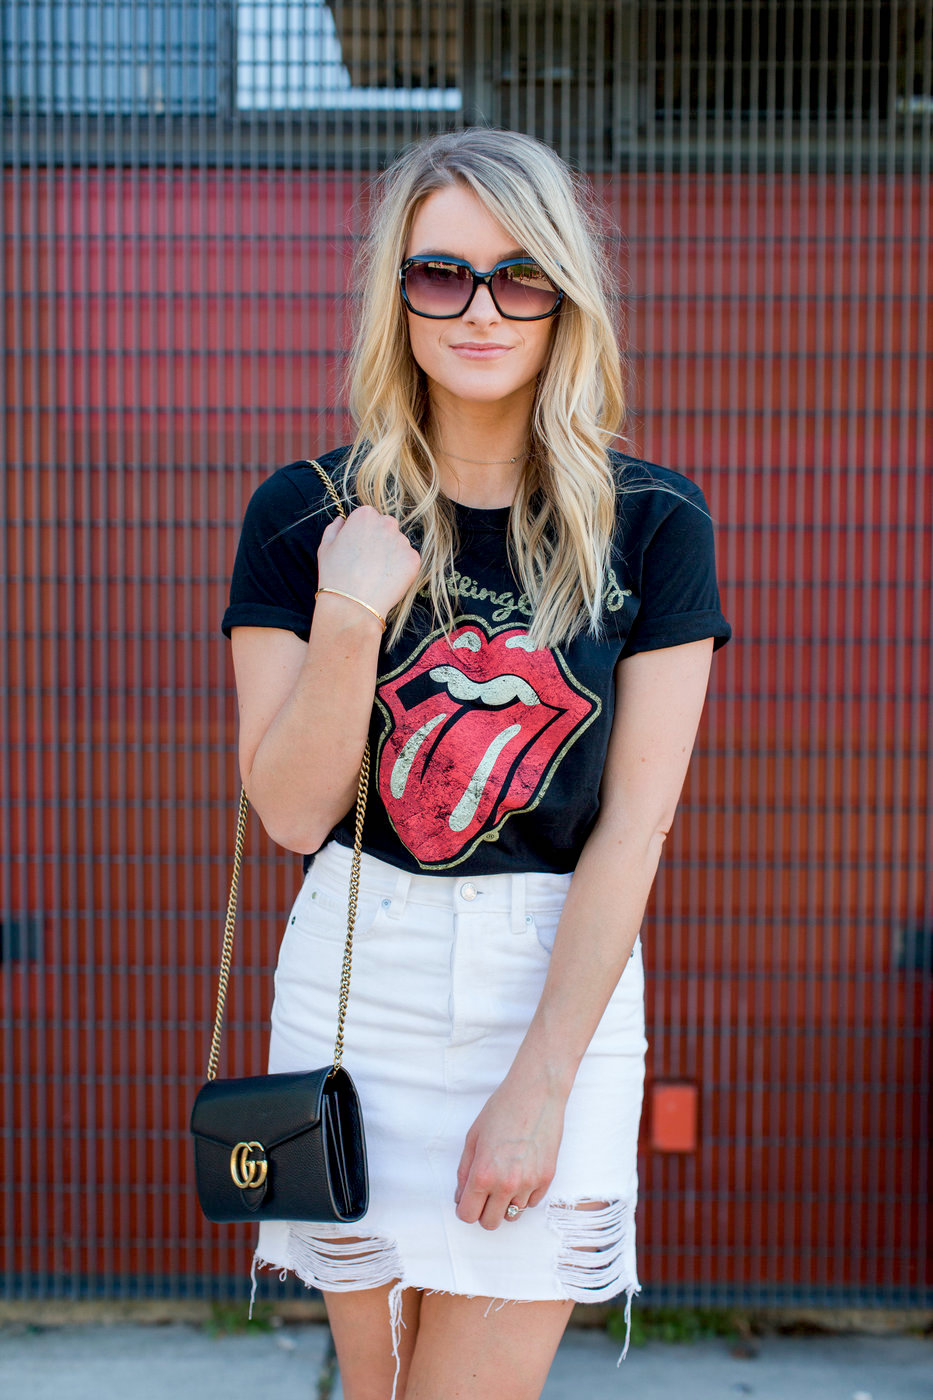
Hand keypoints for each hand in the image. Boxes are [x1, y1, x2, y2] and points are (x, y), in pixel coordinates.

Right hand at [316, 507, 420, 621]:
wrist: (352, 604)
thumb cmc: (335, 576)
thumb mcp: (326, 547)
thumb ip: (334, 528)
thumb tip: (341, 521)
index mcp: (365, 515)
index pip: (369, 517)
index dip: (362, 533)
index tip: (358, 548)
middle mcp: (386, 523)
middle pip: (387, 527)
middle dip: (380, 540)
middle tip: (368, 561)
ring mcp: (402, 541)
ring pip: (399, 544)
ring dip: (391, 554)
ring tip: (376, 573)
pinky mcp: (413, 559)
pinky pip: (408, 560)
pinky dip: (401, 569)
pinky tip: (387, 580)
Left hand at [454, 1077, 565, 1229]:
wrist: (536, 1093)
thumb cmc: (502, 1109)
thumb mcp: (473, 1137)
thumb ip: (464, 1171)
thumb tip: (461, 1197)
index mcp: (483, 1174)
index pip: (468, 1215)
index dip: (465, 1208)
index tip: (467, 1199)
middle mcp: (506, 1184)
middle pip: (490, 1223)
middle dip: (483, 1211)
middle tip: (484, 1193)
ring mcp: (529, 1183)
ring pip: (512, 1216)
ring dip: (504, 1204)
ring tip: (504, 1179)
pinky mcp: (547, 1179)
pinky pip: (531, 1203)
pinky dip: (524, 1195)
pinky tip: (521, 1171)